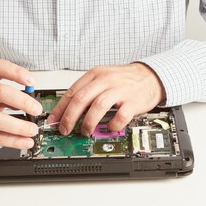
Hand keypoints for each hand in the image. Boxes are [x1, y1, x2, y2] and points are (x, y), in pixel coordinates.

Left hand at [47, 63, 165, 136]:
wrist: (150, 76)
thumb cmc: (125, 80)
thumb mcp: (103, 78)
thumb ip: (88, 91)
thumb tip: (68, 110)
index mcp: (96, 74)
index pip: (73, 91)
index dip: (61, 108)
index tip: (54, 121)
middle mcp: (106, 81)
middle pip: (82, 99)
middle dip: (70, 117)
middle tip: (65, 129)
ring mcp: (120, 90)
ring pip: (98, 106)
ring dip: (88, 122)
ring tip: (85, 131)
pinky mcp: (133, 102)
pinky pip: (120, 116)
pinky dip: (113, 125)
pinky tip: (110, 128)